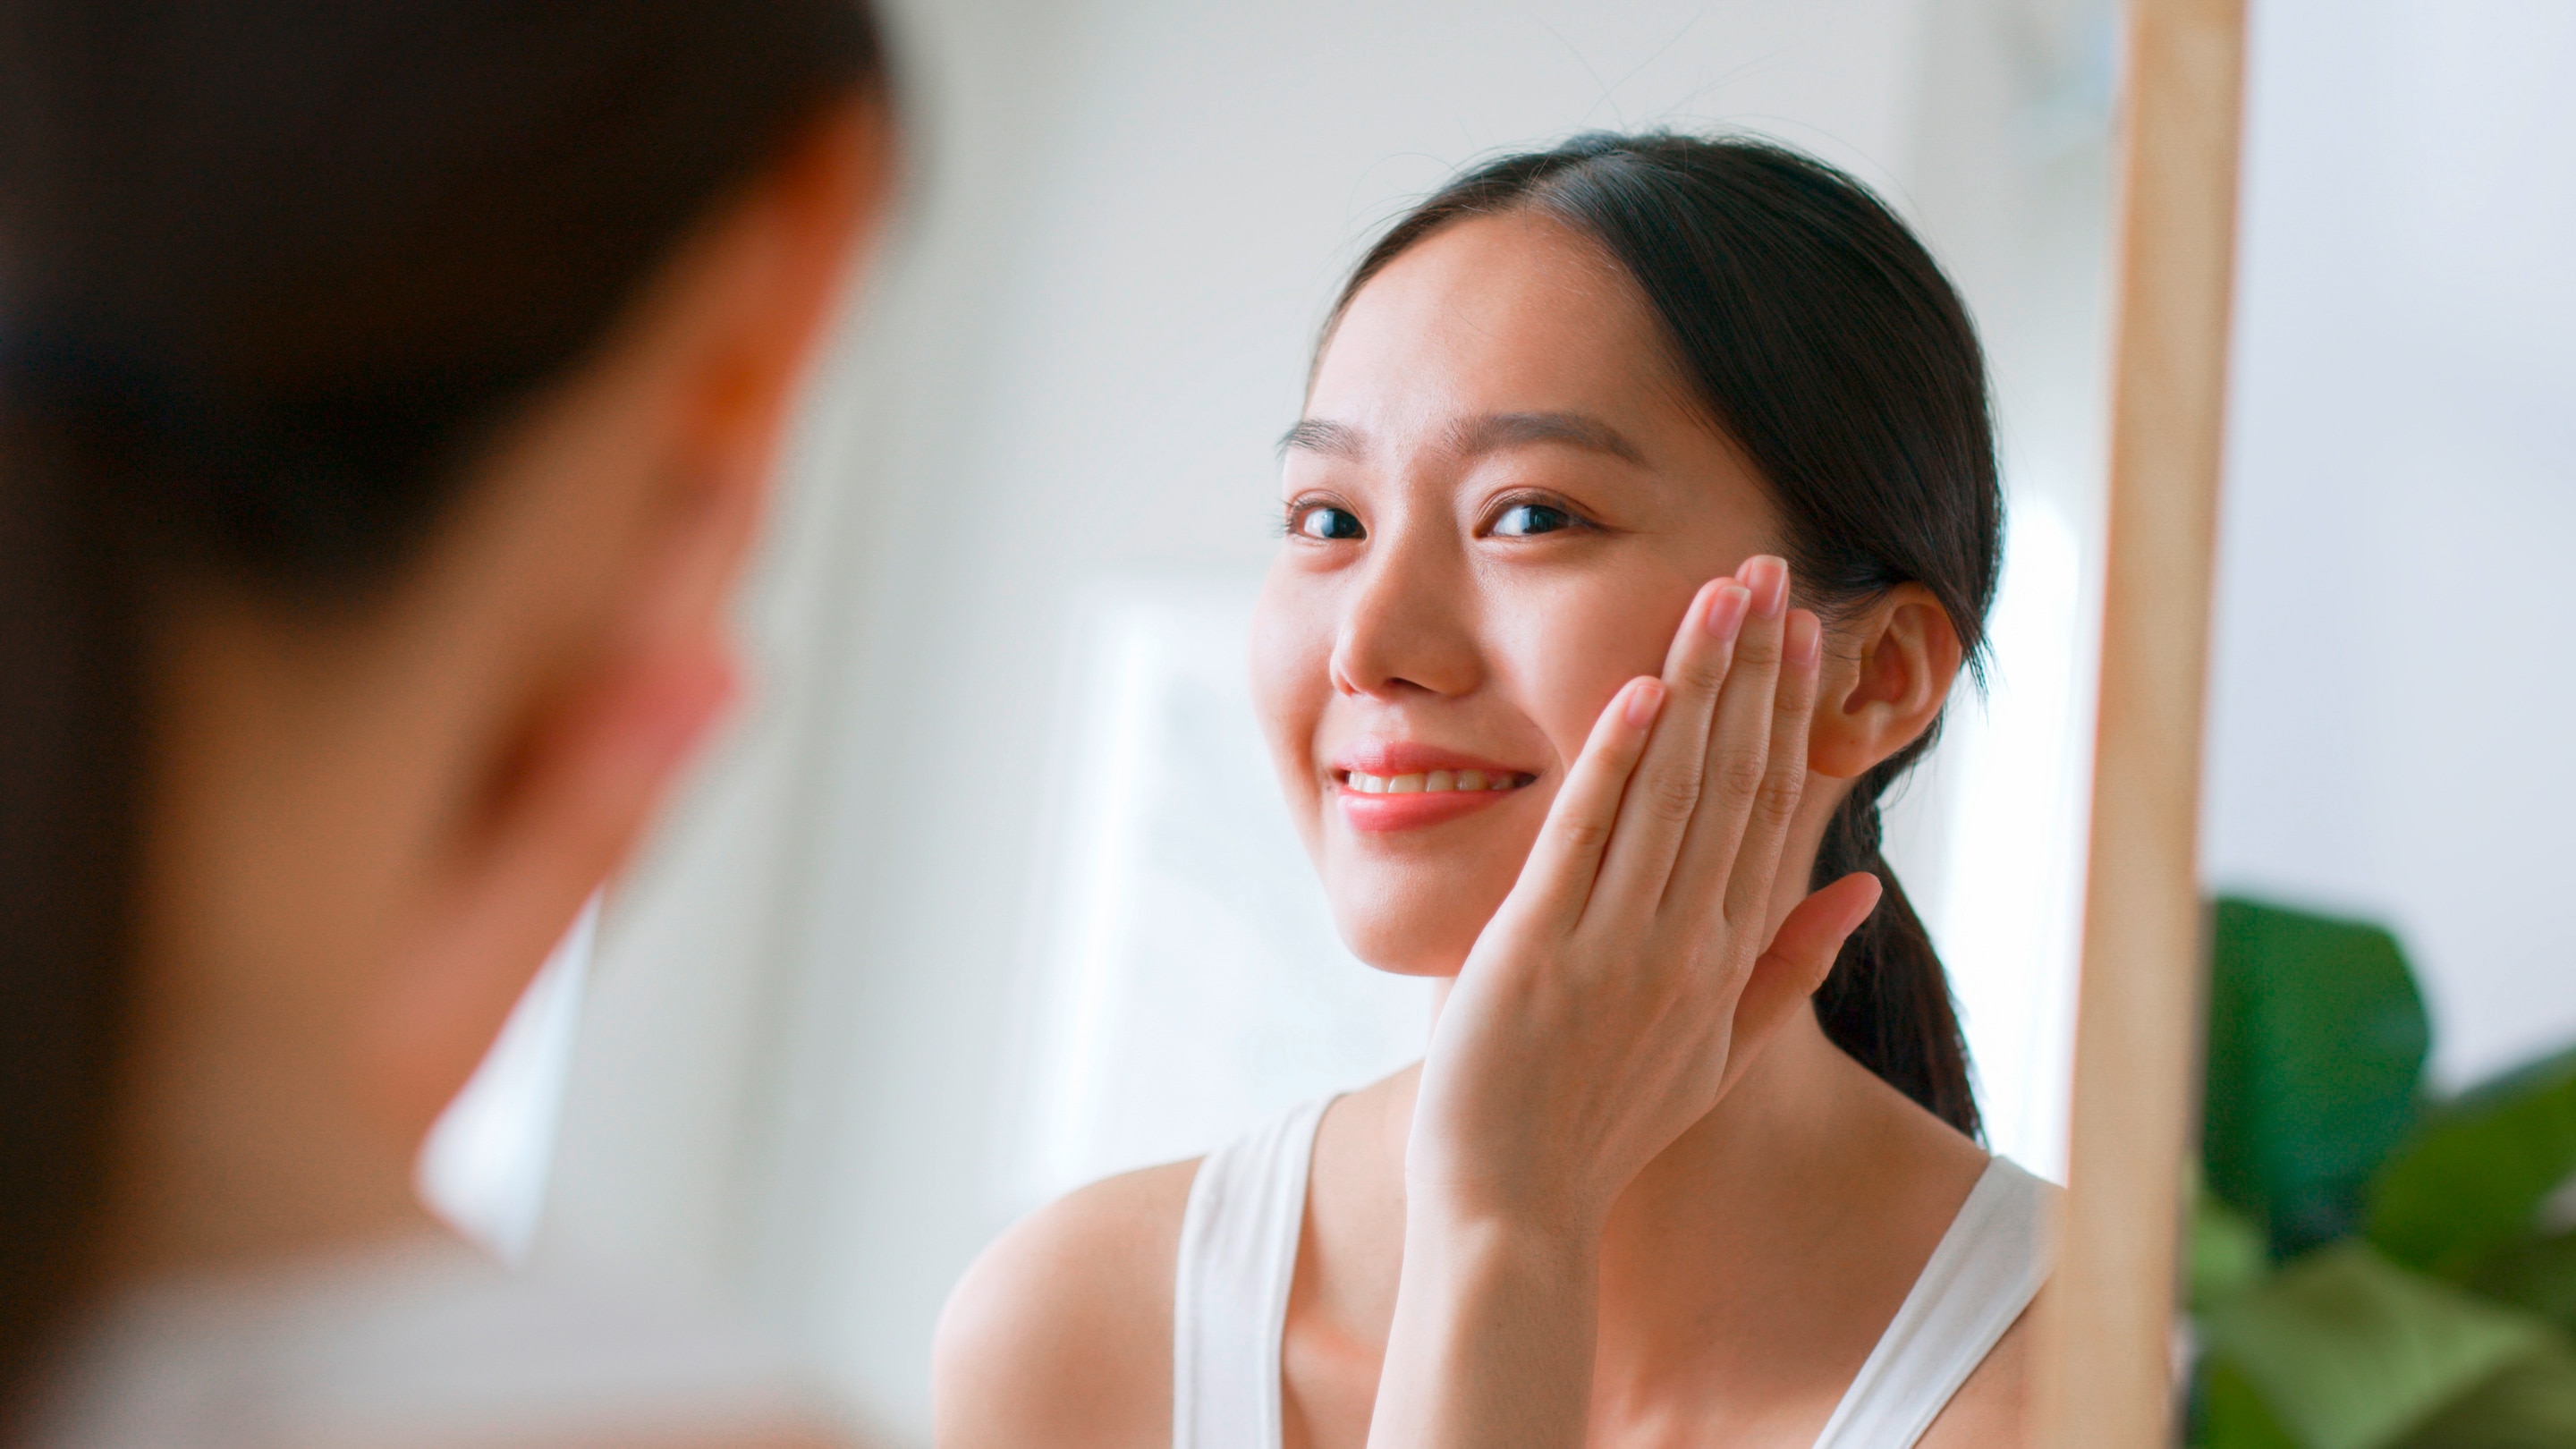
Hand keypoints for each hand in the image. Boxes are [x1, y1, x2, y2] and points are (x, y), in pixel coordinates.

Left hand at [1406, 555, 1883, 1238]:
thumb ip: (1789, 969)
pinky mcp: (1539, 948)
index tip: (1804, 632)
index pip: (1772, 808)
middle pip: (1734, 778)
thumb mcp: (1719, 1054)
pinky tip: (1640, 688)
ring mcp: (1617, 943)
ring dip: (1699, 684)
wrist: (1516, 1210)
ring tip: (1720, 594)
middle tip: (1770, 569)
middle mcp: (1687, 940)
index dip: (1791, 712)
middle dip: (1755, 668)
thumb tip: (1853, 890)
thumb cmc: (1605, 1129)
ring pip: (1672, 789)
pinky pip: (1585, 837)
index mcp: (1727, 957)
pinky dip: (1615, 761)